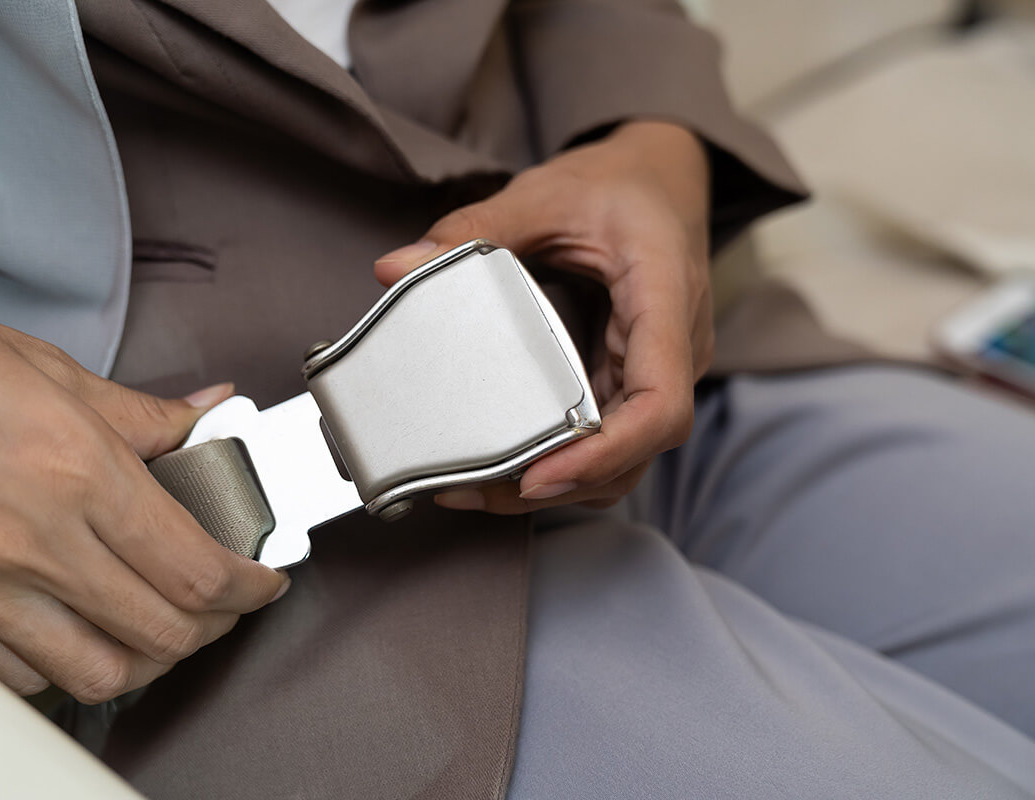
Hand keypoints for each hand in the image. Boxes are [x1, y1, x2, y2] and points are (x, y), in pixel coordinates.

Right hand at [0, 260, 287, 701]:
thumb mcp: (45, 367)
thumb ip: (141, 414)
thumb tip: (203, 422)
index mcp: (74, 470)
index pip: (195, 567)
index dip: (249, 586)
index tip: (262, 579)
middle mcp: (30, 541)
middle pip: (162, 633)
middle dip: (216, 626)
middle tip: (226, 599)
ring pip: (97, 674)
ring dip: (146, 657)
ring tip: (160, 621)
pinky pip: (19, 677)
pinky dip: (65, 668)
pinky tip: (76, 630)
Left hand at [375, 121, 711, 512]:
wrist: (661, 180)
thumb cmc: (616, 186)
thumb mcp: (546, 193)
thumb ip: (474, 228)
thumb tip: (395, 269)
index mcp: (666, 299)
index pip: (660, 405)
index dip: (603, 453)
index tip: (537, 476)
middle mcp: (675, 351)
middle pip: (636, 452)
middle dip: (558, 484)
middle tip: (469, 489)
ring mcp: (654, 374)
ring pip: (622, 460)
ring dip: (555, 485)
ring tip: (471, 488)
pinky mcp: (628, 383)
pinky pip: (604, 440)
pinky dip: (557, 463)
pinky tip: (499, 465)